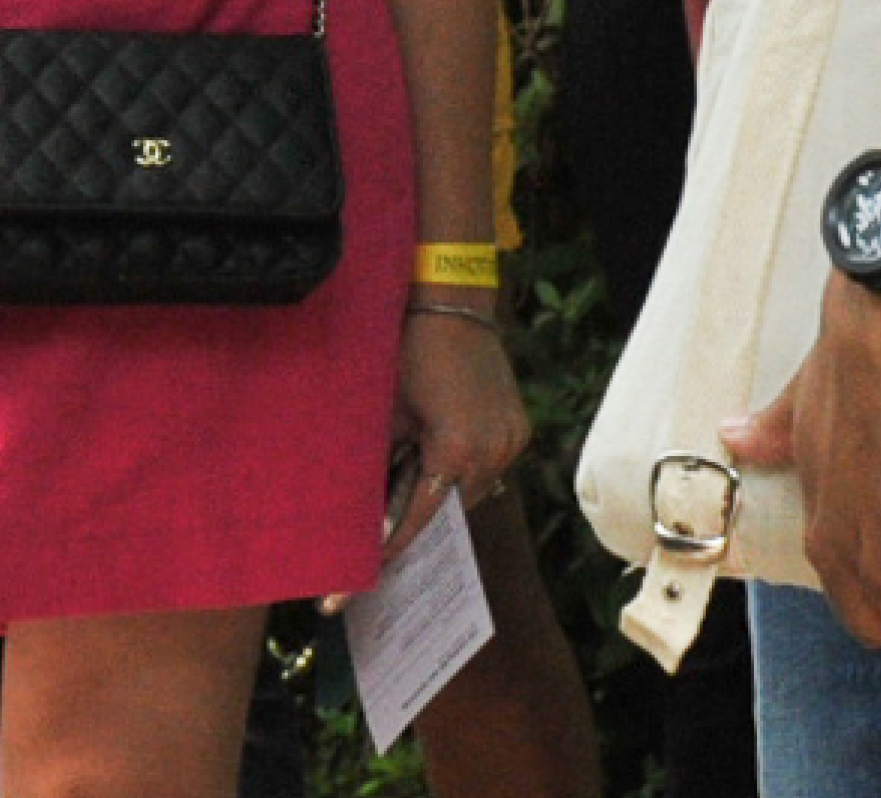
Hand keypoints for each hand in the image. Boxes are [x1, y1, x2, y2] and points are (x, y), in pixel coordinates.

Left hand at [382, 307, 531, 558]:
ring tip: (407, 489)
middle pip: (447, 508)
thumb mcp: (385, 411)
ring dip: (442, 491)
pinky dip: (464, 469)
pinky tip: (437, 459)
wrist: (452, 302)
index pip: (418, 518)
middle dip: (415, 518)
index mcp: (454, 453)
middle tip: (378, 539)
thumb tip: (363, 505)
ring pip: (471, 489)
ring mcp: (510, 443)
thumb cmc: (409, 351)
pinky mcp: (519, 429)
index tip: (362, 578)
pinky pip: (488, 464)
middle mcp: (491, 455)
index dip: (387, 548)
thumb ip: (381, 462)